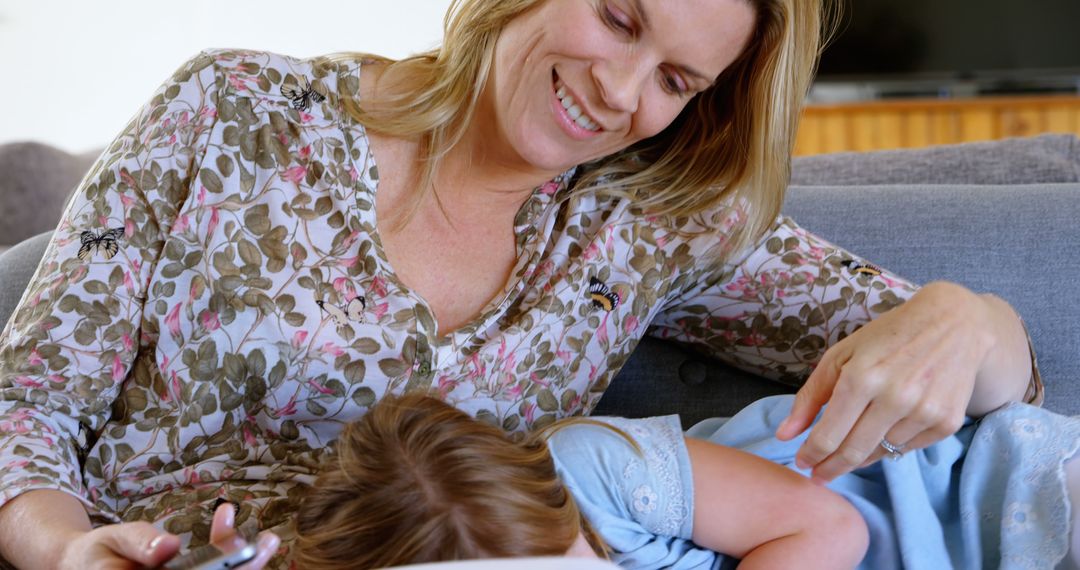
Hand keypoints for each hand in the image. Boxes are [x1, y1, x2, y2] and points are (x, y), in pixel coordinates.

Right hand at [55, 503, 279, 569]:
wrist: (78, 566)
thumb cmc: (95, 556)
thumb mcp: (110, 543)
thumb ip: (138, 543)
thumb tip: (167, 548)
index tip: (245, 552)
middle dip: (242, 569)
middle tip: (267, 543)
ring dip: (243, 566)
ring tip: (267, 540)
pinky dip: (224, 555)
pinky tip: (232, 529)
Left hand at [775, 282, 995, 482]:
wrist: (953, 325)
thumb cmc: (887, 337)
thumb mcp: (840, 356)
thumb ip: (810, 396)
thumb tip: (784, 435)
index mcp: (861, 378)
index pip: (828, 435)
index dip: (811, 455)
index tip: (802, 463)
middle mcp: (894, 397)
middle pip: (853, 452)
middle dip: (830, 469)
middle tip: (818, 476)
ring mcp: (924, 412)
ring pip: (880, 453)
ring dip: (860, 455)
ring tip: (851, 445)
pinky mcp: (947, 422)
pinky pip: (907, 448)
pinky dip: (890, 445)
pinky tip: (883, 430)